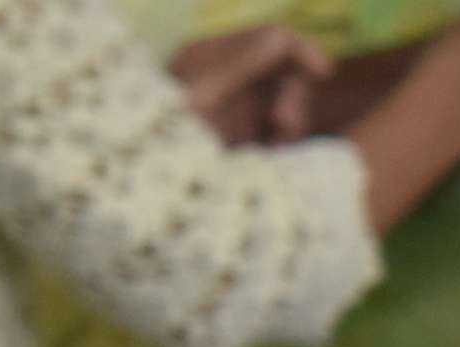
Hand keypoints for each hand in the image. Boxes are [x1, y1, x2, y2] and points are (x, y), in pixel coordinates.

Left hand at [170, 24, 333, 144]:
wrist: (137, 197)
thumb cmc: (157, 144)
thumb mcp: (199, 101)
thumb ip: (241, 65)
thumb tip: (281, 36)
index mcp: (209, 55)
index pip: (270, 38)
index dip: (300, 50)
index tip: (322, 72)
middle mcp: (223, 76)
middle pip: (283, 70)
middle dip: (293, 93)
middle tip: (284, 126)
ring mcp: (231, 107)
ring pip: (283, 101)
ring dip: (291, 121)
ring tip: (277, 147)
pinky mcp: (236, 139)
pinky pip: (274, 131)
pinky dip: (280, 142)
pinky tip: (272, 158)